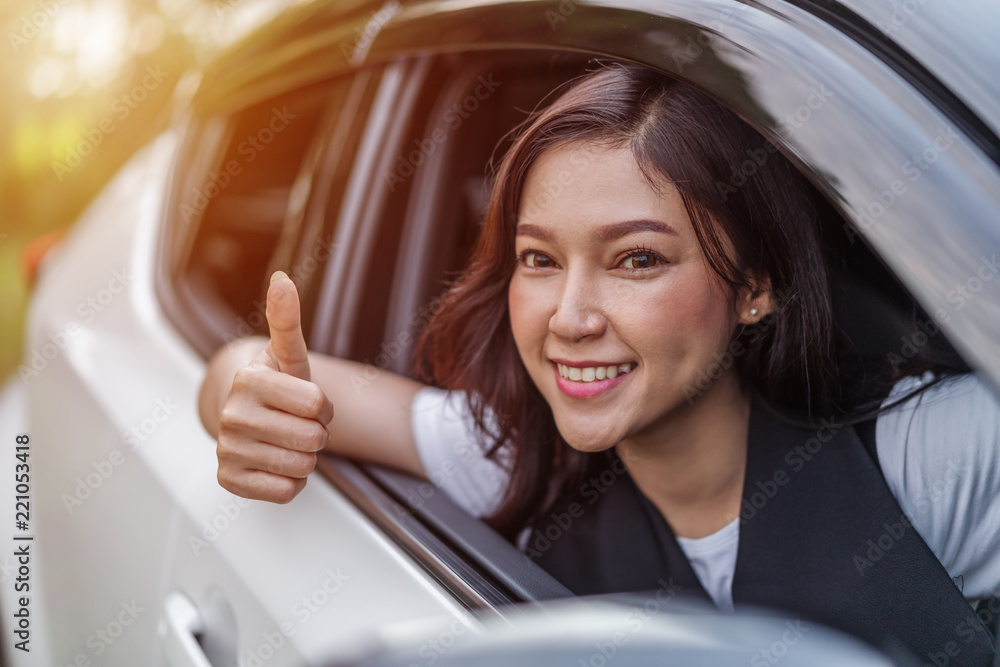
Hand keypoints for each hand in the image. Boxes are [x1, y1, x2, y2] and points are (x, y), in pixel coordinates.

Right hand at [216, 271, 333, 502]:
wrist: (252, 418)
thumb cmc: (279, 385)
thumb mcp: (289, 354)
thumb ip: (287, 320)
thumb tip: (282, 280)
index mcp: (249, 380)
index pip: (318, 404)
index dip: (324, 407)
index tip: (309, 402)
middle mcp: (231, 414)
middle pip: (313, 438)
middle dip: (317, 434)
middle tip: (299, 424)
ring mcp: (226, 449)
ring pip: (302, 466)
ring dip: (306, 458)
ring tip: (288, 442)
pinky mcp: (228, 480)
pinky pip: (286, 491)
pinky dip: (292, 482)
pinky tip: (277, 463)